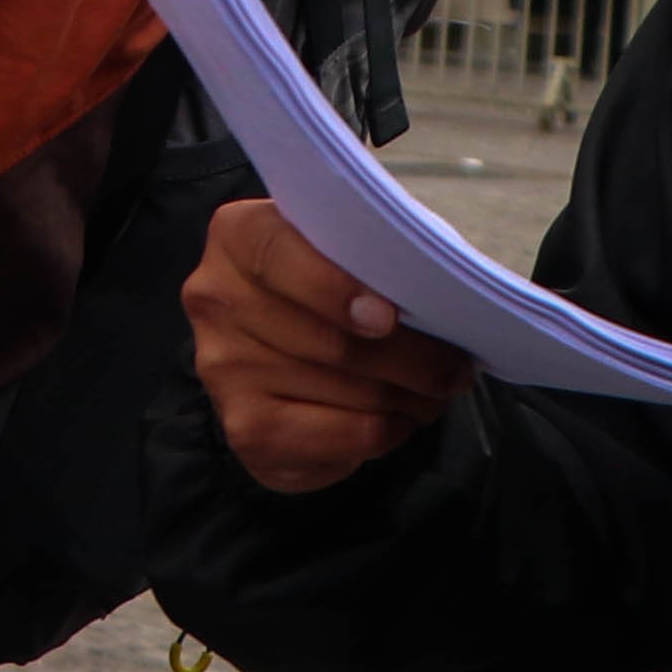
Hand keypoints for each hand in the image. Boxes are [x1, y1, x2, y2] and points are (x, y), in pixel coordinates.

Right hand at [178, 198, 478, 496]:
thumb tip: (434, 301)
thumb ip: (371, 261)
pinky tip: (398, 417)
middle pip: (329, 339)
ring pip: (349, 390)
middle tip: (456, 367)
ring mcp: (224, 369)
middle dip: (414, 358)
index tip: (388, 316)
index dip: (334, 288)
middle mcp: (216, 299)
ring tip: (434, 390)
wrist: (280, 359)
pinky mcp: (247, 429)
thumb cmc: (331, 288)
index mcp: (236, 237)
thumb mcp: (344, 251)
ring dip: (411, 396)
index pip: (276, 253)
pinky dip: (389, 428)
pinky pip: (346, 434)